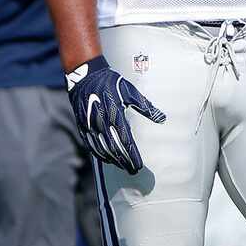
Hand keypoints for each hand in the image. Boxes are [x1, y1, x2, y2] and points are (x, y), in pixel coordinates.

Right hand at [66, 56, 165, 173]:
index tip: (139, 165)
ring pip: (102, 148)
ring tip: (123, 166)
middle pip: (114, 148)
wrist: (85, 75)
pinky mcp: (83, 124)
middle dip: (124, 161)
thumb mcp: (131, 92)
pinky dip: (98, 153)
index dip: (132, 155)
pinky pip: (90, 144)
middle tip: (133, 170)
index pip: (126, 141)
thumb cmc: (111, 82)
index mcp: (115, 115)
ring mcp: (90, 125)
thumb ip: (146, 107)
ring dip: (113, 159)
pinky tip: (106, 159)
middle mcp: (102, 122)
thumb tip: (162, 118)